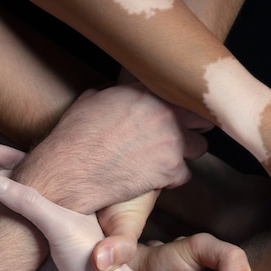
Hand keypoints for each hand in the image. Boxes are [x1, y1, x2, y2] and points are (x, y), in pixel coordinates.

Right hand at [10, 83, 209, 213]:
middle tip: (178, 139)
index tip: (175, 117)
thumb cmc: (74, 138)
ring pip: (199, 147)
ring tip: (165, 161)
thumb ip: (116, 94)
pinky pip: (184, 175)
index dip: (178, 108)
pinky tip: (154, 179)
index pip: (181, 94)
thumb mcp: (91, 101)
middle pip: (200, 117)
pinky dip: (171, 180)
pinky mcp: (170, 169)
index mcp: (147, 90)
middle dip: (191, 127)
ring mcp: (171, 141)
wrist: (69, 171)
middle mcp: (164, 111)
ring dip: (184, 155)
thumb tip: (118, 93)